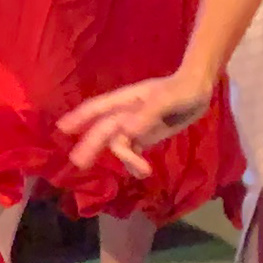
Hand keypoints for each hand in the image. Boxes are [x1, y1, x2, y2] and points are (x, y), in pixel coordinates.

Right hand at [62, 70, 212, 179]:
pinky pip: (134, 151)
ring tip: (142, 172)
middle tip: (79, 163)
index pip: (97, 108)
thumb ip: (147, 115)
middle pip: (104, 131)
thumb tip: (125, 132)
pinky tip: (143, 172)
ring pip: (119, 144)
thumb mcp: (168, 100)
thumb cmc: (183, 89)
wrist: (199, 91)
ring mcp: (135, 126)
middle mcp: (125, 114)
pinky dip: (135, 162)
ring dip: (126, 159)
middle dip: (91, 146)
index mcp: (125, 100)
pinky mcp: (146, 136)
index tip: (62, 129)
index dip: (79, 117)